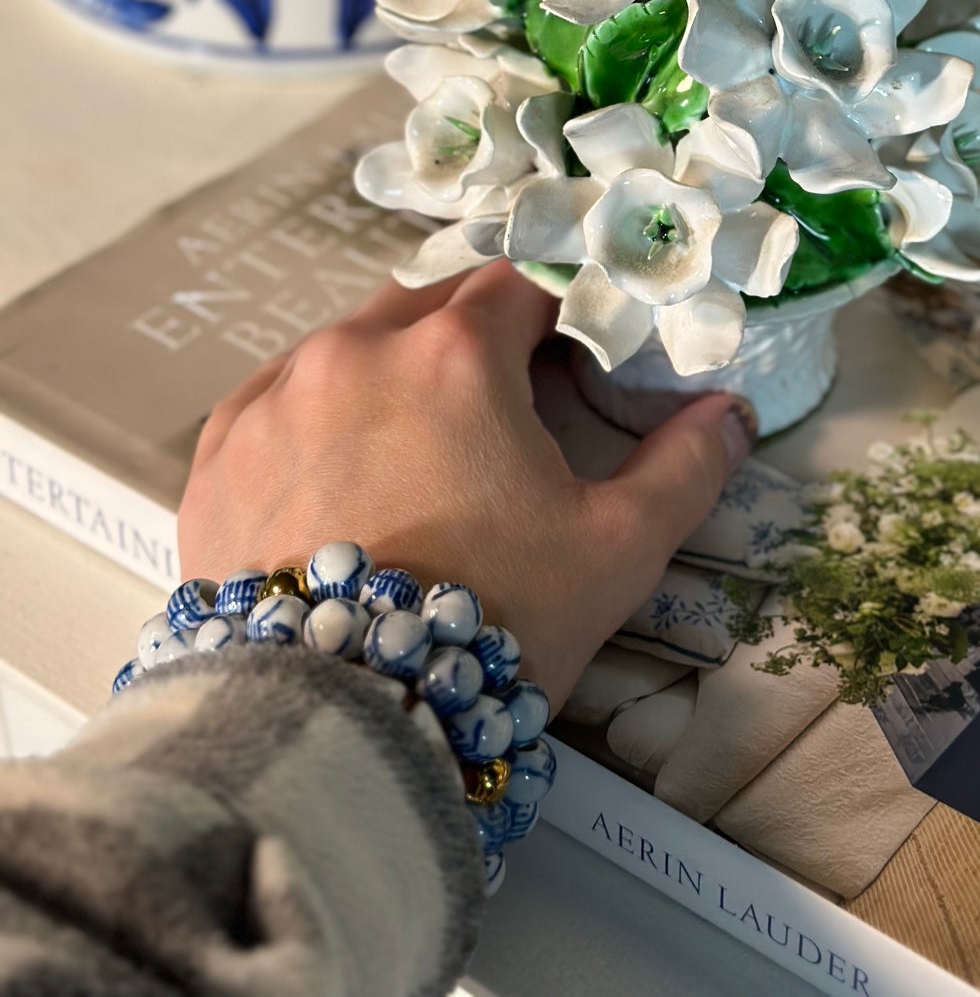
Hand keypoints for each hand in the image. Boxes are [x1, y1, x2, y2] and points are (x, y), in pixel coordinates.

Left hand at [178, 263, 755, 705]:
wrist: (336, 724)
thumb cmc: (488, 624)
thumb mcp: (614, 551)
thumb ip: (683, 468)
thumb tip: (732, 415)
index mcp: (457, 352)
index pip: (520, 285)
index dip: (557, 314)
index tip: (573, 358)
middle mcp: (357, 349)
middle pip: (429, 303)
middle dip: (472, 337)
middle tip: (503, 407)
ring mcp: (276, 396)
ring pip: (347, 346)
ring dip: (391, 372)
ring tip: (419, 449)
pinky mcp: (218, 453)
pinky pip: (276, 398)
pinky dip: (316, 414)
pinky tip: (341, 472)